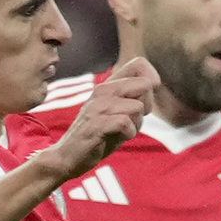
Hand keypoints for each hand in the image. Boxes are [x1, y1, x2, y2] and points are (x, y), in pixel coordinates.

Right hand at [31, 55, 156, 181]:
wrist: (67, 157)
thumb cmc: (97, 136)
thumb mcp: (116, 112)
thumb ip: (132, 96)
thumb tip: (154, 82)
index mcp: (108, 85)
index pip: (139, 63)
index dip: (151, 80)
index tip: (143, 99)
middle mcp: (102, 90)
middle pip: (145, 85)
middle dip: (147, 106)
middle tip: (131, 120)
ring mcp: (98, 106)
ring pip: (138, 107)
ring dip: (136, 125)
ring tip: (120, 132)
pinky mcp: (96, 124)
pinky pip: (125, 123)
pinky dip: (127, 134)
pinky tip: (116, 138)